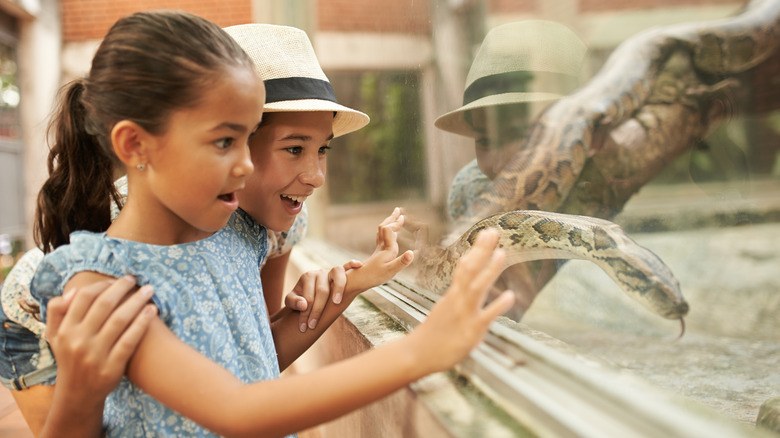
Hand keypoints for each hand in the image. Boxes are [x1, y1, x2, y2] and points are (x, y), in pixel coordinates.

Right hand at [46, 276, 156, 402]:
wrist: (78, 394)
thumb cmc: (70, 358)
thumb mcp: (55, 336)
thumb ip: (57, 311)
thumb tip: (74, 291)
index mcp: (65, 330)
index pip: (85, 297)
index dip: (102, 285)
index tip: (115, 280)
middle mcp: (79, 341)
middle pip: (105, 305)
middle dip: (122, 288)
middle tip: (136, 279)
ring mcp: (96, 355)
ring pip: (120, 320)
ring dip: (137, 301)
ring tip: (149, 290)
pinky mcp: (112, 367)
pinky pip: (130, 340)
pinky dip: (142, 323)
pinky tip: (152, 310)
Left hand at [285, 260, 361, 331]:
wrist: (307, 292)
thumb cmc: (300, 298)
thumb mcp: (290, 300)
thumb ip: (293, 302)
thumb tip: (304, 305)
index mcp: (308, 276)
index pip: (308, 298)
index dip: (306, 314)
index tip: (304, 327)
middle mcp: (320, 272)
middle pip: (323, 291)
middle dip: (317, 310)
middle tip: (312, 326)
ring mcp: (331, 272)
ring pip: (337, 275)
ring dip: (339, 288)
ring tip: (337, 302)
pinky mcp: (341, 273)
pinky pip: (347, 266)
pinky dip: (352, 264)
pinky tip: (358, 265)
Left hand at [346, 208, 413, 293]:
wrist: (359, 281)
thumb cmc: (374, 277)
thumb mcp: (391, 271)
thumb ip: (402, 262)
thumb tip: (412, 252)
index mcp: (387, 249)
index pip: (389, 229)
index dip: (395, 223)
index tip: (403, 217)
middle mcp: (382, 247)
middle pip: (384, 228)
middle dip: (391, 219)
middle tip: (397, 210)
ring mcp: (379, 250)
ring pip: (382, 232)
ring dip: (389, 223)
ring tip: (394, 218)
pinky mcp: (377, 254)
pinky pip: (382, 239)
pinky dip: (387, 233)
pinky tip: (391, 235)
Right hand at [408, 229, 513, 373]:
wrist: (416, 354)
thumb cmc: (433, 335)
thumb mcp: (445, 310)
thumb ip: (458, 298)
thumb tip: (467, 288)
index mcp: (453, 295)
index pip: (465, 267)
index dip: (477, 250)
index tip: (486, 233)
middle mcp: (458, 300)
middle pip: (470, 270)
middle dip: (482, 250)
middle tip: (493, 231)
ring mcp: (464, 314)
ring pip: (477, 288)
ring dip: (490, 270)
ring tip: (502, 253)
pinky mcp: (471, 331)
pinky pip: (486, 316)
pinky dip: (498, 305)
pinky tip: (510, 295)